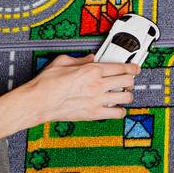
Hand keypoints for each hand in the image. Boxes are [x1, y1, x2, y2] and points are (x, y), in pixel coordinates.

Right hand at [19, 54, 140, 124]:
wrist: (38, 102)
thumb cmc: (46, 83)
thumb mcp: (62, 61)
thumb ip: (80, 59)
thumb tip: (90, 58)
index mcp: (91, 70)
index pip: (121, 67)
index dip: (132, 67)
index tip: (135, 68)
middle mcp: (97, 85)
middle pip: (128, 81)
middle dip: (131, 80)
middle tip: (129, 80)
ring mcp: (97, 100)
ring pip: (126, 97)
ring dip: (127, 95)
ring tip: (123, 94)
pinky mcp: (94, 114)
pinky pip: (117, 114)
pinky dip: (120, 111)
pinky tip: (115, 108)